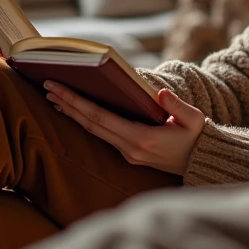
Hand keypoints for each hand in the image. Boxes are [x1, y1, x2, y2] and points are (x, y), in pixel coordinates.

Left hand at [44, 81, 205, 175]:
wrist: (201, 163)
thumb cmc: (197, 137)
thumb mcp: (194, 119)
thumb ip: (177, 106)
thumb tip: (159, 93)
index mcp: (142, 138)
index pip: (100, 117)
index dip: (76, 102)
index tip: (58, 88)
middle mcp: (130, 148)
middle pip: (90, 123)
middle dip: (67, 104)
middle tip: (47, 86)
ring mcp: (127, 153)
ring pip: (92, 130)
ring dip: (72, 113)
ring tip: (53, 97)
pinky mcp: (128, 153)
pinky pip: (101, 134)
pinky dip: (85, 120)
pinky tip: (74, 110)